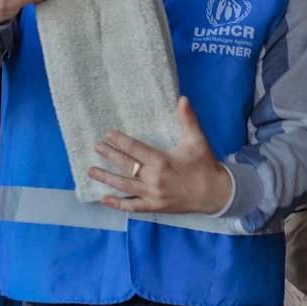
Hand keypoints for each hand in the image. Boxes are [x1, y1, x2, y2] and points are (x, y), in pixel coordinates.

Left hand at [88, 97, 232, 213]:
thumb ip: (188, 119)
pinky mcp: (154, 207)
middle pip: (126, 166)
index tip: (108, 134)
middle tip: (96, 146)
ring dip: (107, 178)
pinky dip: (118, 204)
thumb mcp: (197, 140)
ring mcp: (152, 195)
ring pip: (124, 186)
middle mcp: (153, 179)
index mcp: (162, 162)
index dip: (120, 141)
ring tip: (91, 171)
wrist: (215, 194)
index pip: (135, 149)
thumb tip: (182, 98)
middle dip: (109, 155)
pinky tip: (104, 199)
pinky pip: (132, 206)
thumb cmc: (204, 164)